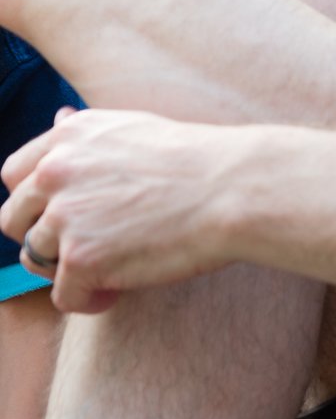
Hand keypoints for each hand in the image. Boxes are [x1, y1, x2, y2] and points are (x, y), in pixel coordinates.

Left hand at [0, 107, 233, 313]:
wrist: (231, 189)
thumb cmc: (197, 160)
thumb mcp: (132, 128)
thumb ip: (86, 133)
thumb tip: (58, 118)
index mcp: (68, 137)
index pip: (15, 174)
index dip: (35, 201)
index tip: (64, 214)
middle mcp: (56, 172)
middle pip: (13, 219)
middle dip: (43, 237)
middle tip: (83, 247)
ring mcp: (65, 215)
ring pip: (35, 259)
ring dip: (66, 270)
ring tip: (106, 272)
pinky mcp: (82, 258)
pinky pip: (64, 295)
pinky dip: (87, 300)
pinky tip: (116, 293)